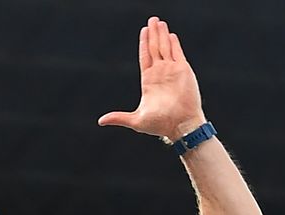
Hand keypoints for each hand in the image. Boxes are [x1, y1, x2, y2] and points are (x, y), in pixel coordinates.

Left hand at [98, 16, 206, 140]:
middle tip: (152, 19)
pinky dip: (174, 44)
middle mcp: (160, 73)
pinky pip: (178, 53)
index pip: (145, 57)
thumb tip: (101, 121)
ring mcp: (172, 71)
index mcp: (148, 81)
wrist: (180, 126)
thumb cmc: (160, 125)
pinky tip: (170, 34)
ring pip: (166, 47)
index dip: (143, 44)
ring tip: (159, 22)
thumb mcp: (136, 120)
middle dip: (153, 34)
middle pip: (155, 48)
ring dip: (162, 34)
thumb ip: (119, 117)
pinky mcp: (183, 71)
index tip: (143, 31)